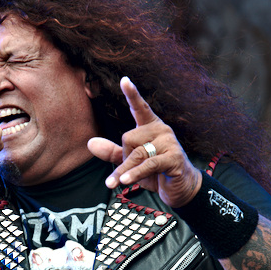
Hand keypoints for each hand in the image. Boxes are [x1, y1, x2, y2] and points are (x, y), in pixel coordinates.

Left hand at [87, 77, 201, 207]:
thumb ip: (113, 152)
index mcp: (151, 126)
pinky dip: (134, 173)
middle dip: (124, 157)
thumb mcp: (132, 162)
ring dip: (125, 170)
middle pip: (128, 137)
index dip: (132, 94)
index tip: (124, 80)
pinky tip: (125, 181)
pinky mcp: (174, 158)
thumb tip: (90, 143)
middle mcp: (161, 130)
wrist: (180, 189)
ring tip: (117, 183)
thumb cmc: (157, 172)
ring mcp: (169, 143)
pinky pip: (148, 164)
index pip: (140, 107)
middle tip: (132, 170)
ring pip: (137, 153)